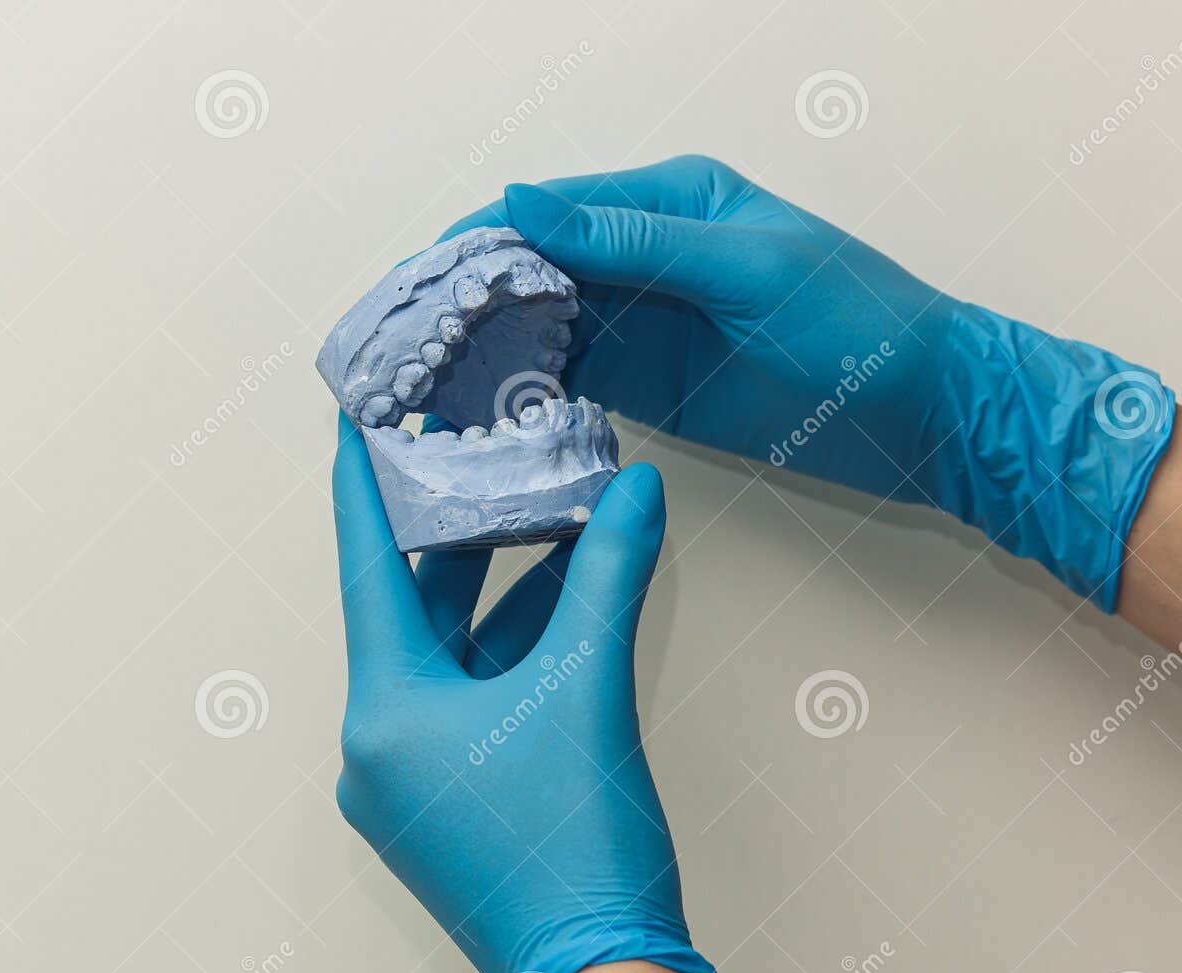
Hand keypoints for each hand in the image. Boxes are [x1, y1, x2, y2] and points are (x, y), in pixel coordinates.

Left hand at [331, 413, 711, 972]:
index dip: (363, 488)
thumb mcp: (590, 690)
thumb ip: (608, 578)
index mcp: (384, 712)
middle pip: (409, 611)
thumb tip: (635, 492)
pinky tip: (557, 601)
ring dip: (491, 592)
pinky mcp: (444, 804)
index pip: (367, 570)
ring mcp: (408, 781)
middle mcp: (377, 745)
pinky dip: (505, 654)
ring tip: (533, 510)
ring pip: (444, 658)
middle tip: (466, 451)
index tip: (352, 420)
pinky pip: (464, 703)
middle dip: (451, 533)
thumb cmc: (576, 849)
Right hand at [443, 155, 1174, 610]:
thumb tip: (522, 204)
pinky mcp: (648, 383)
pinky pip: (567, 380)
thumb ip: (631, 243)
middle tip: (397, 351)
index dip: (474, 244)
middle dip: (461, 303)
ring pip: (537, 328)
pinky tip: (477, 417)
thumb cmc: (856, 323)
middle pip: (527, 270)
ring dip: (479, 354)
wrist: (927, 414)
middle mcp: (641, 256)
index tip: (412, 285)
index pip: (545, 212)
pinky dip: (521, 394)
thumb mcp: (744, 270)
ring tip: (417, 392)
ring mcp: (642, 323)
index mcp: (665, 202)